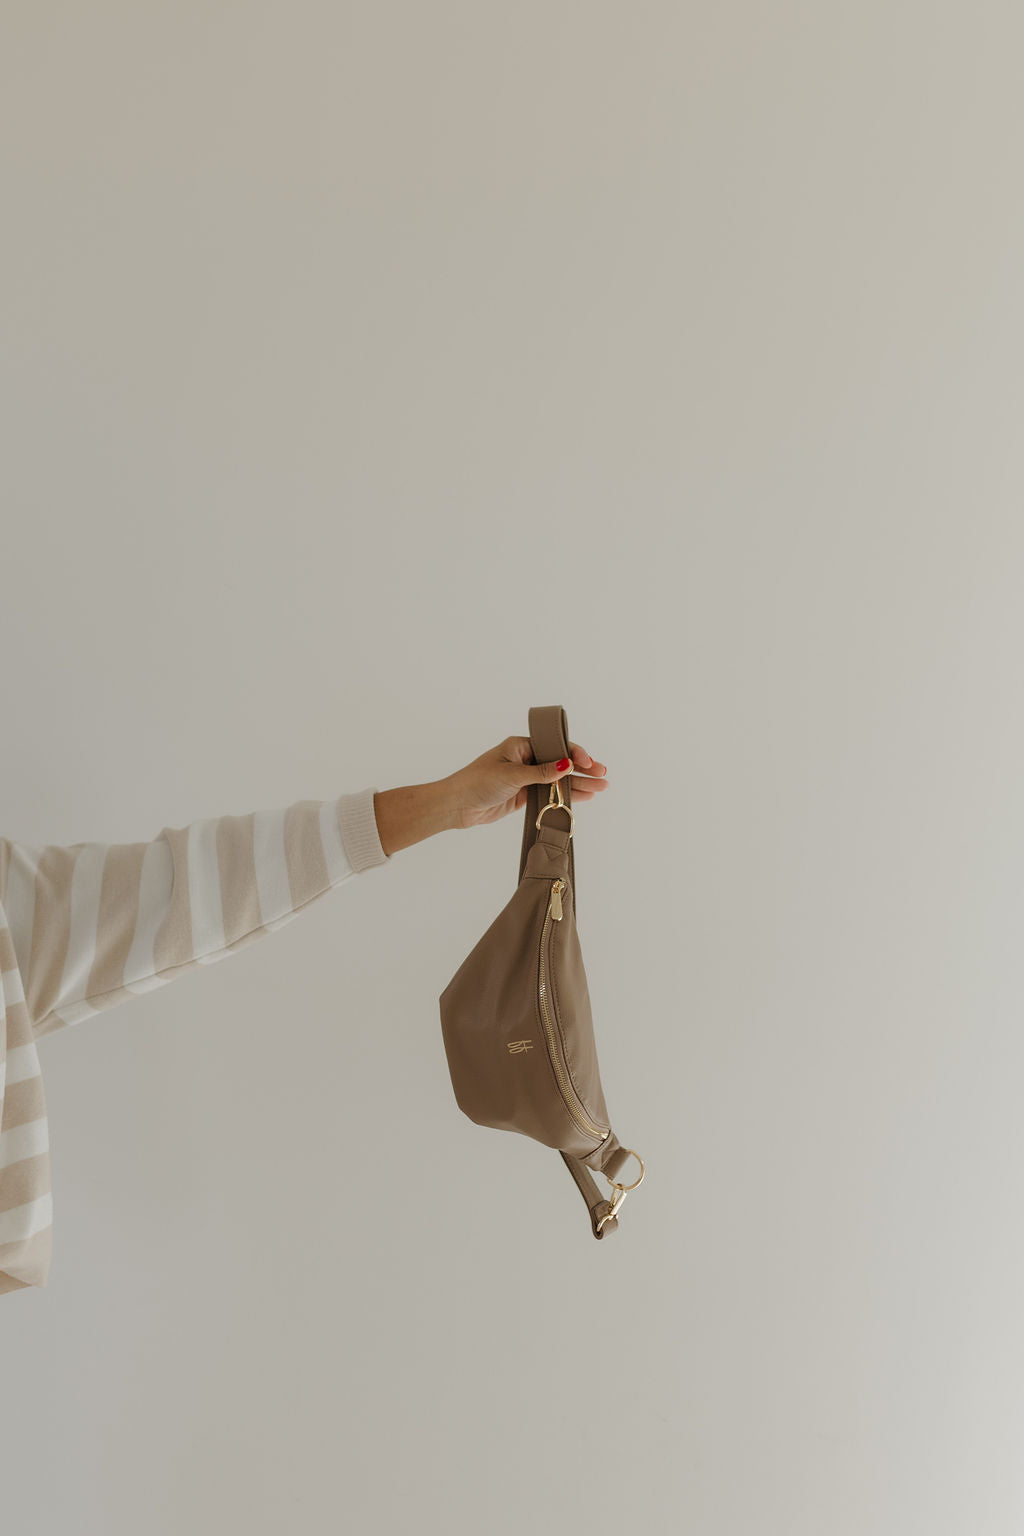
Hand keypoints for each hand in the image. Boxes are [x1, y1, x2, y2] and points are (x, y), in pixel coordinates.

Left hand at [443, 736, 609, 831]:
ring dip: (578, 784)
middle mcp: (526, 759)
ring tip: (601, 787)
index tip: (588, 762)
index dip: (573, 753)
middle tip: (603, 775)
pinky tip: (584, 797)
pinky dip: (565, 795)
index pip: (554, 746)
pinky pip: (550, 793)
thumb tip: (567, 765)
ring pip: (558, 780)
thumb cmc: (477, 782)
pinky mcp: (524, 794)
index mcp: (520, 746)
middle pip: (560, 762)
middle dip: (582, 769)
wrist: (457, 805)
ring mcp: (526, 777)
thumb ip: (542, 773)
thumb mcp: (512, 775)